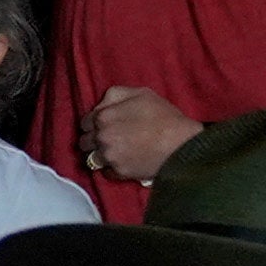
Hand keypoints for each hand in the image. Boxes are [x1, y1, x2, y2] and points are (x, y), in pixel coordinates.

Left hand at [81, 87, 202, 184]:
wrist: (181, 143)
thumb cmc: (164, 116)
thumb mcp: (140, 93)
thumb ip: (115, 95)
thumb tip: (101, 104)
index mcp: (103, 116)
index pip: (84, 123)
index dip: (94, 124)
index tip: (104, 126)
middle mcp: (101, 137)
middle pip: (84, 142)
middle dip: (94, 140)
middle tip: (109, 140)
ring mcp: (109, 156)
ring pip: (91, 159)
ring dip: (99, 156)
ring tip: (114, 153)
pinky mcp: (119, 172)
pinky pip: (105, 172)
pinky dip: (111, 169)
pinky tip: (122, 162)